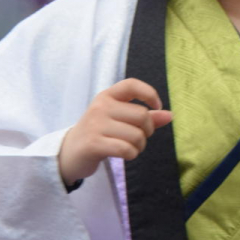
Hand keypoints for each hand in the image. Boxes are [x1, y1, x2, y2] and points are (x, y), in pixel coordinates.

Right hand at [58, 78, 172, 186]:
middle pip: (142, 115)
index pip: (131, 85)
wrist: (68, 153)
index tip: (157, 107)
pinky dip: (131, 154)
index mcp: (107, 96)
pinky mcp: (94, 144)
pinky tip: (125, 154)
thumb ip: (145, 117)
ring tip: (130, 148)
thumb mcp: (118, 120)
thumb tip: (170, 115)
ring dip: (139, 146)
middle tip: (139, 138)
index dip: (149, 93)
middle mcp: (101, 107)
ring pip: (137, 136)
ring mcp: (96, 125)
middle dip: (148, 131)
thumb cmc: (99, 134)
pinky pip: (126, 149)